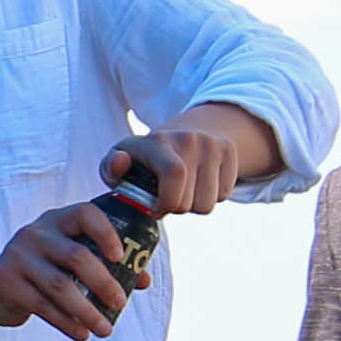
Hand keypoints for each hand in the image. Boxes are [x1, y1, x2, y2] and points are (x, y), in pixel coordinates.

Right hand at [0, 201, 144, 340]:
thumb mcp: (67, 257)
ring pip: (61, 286)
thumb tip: (144, 280)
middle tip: (121, 303)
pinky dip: (67, 323)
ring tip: (105, 329)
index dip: (106, 233)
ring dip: (88, 311)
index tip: (121, 256)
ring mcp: (19, 257)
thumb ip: (104, 263)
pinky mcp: (8, 284)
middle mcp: (36, 234)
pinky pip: (43, 306)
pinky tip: (82, 334)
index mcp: (57, 220)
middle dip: (104, 283)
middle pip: (77, 256)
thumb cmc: (43, 269)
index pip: (84, 214)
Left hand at [116, 102, 278, 215]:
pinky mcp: (229, 150)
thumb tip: (121, 162)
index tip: (155, 208)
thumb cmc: (144, 158)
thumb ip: (111, 167)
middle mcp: (189, 139)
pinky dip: (211, 196)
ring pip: (207, 204)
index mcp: (158, 142)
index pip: (175, 175)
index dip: (166, 202)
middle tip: (167, 197)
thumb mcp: (120, 159)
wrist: (183, 132)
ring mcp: (212, 143)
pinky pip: (224, 195)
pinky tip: (199, 183)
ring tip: (183, 191)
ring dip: (193, 205)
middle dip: (175, 208)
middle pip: (189, 202)